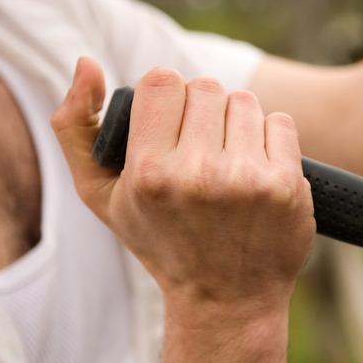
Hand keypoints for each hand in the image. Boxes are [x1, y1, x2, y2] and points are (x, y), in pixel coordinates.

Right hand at [52, 57, 314, 322]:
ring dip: (238, 122)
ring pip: (246, 102)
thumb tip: (85, 63)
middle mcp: (198, 174)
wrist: (228, 299)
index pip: (163, 81)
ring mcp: (247, 180)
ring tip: (230, 158)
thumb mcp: (103, 197)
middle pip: (207, 88)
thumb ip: (76, 128)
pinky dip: (271, 138)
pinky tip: (258, 167)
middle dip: (204, 110)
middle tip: (203, 145)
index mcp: (150, 174)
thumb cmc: (163, 241)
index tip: (173, 121)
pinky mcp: (286, 186)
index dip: (168, 96)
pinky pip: (281, 123)